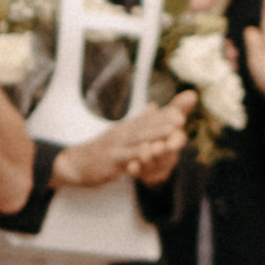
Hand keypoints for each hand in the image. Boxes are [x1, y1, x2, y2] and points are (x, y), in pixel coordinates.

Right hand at [55, 101, 188, 190]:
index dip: (169, 110)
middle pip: (147, 125)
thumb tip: (155, 106)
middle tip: (182, 115)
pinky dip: (137, 154)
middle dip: (165, 119)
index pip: (152, 117)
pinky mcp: (111, 160)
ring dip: (155, 133)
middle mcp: (124, 133)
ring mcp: (117, 145)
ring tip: (172, 129)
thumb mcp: (124, 134)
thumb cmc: (104, 149)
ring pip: (138, 138)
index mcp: (130, 127)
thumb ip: (141, 121)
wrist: (76, 164)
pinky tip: (148, 152)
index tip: (188, 101)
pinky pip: (126, 157)